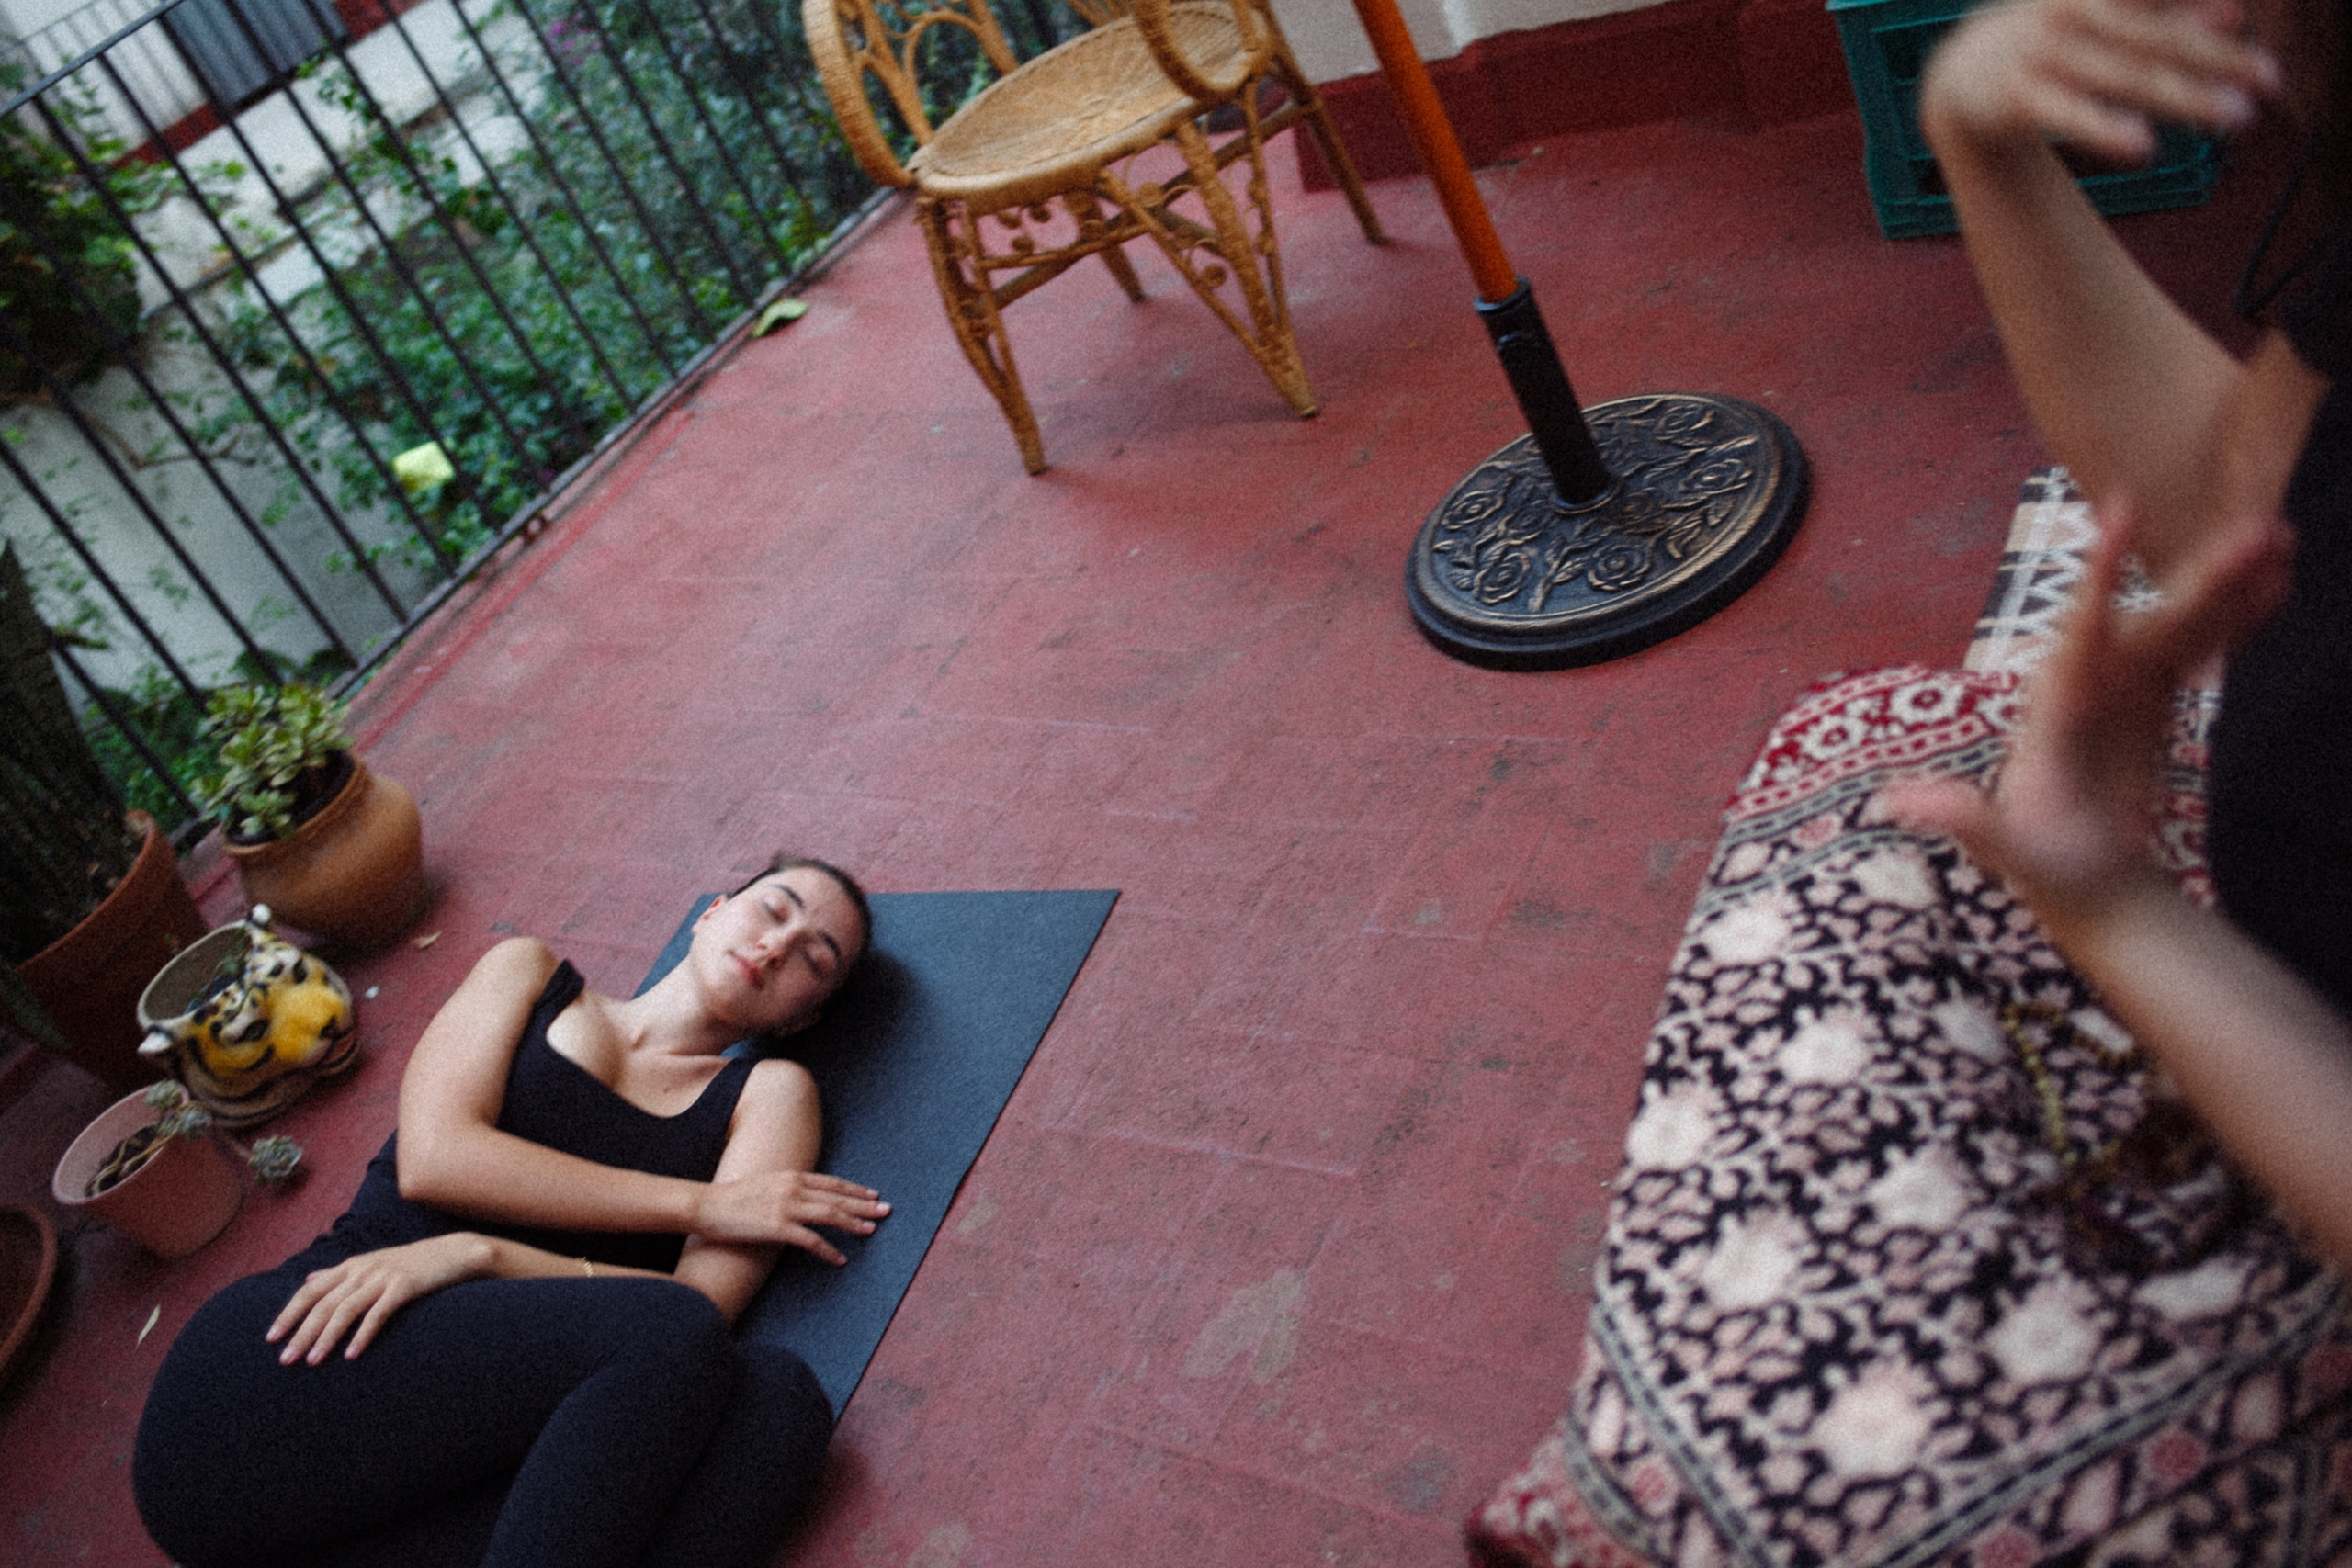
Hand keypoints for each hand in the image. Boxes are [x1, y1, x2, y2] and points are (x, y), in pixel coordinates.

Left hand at [267, 1233, 490, 1363]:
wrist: (453, 1252)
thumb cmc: (410, 1262)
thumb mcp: (371, 1262)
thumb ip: (338, 1273)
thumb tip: (308, 1280)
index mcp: (350, 1265)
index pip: (309, 1292)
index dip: (289, 1314)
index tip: (272, 1337)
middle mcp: (362, 1270)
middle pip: (323, 1304)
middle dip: (301, 1333)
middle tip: (285, 1359)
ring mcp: (383, 1277)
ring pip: (345, 1310)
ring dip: (326, 1338)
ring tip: (312, 1362)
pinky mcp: (404, 1287)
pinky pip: (378, 1314)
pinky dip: (363, 1335)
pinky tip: (352, 1355)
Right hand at [690, 1171, 888, 1264]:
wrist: (705, 1205)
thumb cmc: (731, 1198)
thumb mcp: (764, 1184)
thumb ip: (785, 1188)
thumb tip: (802, 1196)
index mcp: (790, 1176)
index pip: (831, 1182)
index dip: (854, 1189)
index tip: (872, 1194)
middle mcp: (793, 1188)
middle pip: (837, 1197)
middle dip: (864, 1204)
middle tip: (887, 1210)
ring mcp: (786, 1207)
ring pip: (830, 1215)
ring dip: (853, 1224)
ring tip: (871, 1231)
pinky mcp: (778, 1227)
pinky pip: (811, 1240)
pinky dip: (829, 1250)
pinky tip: (840, 1259)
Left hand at [1887, 496, 2290, 932]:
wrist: (2086, 886)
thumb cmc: (2045, 870)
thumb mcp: (2009, 852)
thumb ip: (1964, 822)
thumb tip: (1894, 803)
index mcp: (2055, 706)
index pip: (2080, 629)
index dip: (2101, 571)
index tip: (2122, 511)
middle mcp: (2088, 684)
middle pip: (2149, 616)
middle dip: (2203, 573)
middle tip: (2261, 529)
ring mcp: (2124, 688)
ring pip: (2180, 622)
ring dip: (2229, 582)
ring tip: (2280, 537)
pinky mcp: (2154, 700)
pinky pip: (2198, 648)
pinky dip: (2236, 618)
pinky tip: (2280, 581)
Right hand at [1921, 0, 2279, 163]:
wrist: (1958, 74)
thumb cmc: (2049, 42)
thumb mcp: (2103, 20)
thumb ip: (2166, 15)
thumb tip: (2236, 14)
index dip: (2207, 14)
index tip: (2255, 35)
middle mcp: (2073, 13)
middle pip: (2158, 39)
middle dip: (2217, 60)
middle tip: (2270, 83)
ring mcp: (2044, 55)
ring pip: (2127, 77)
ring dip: (2184, 96)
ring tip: (2234, 117)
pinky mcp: (2018, 97)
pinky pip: (2071, 115)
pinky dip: (2107, 128)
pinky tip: (2144, 147)